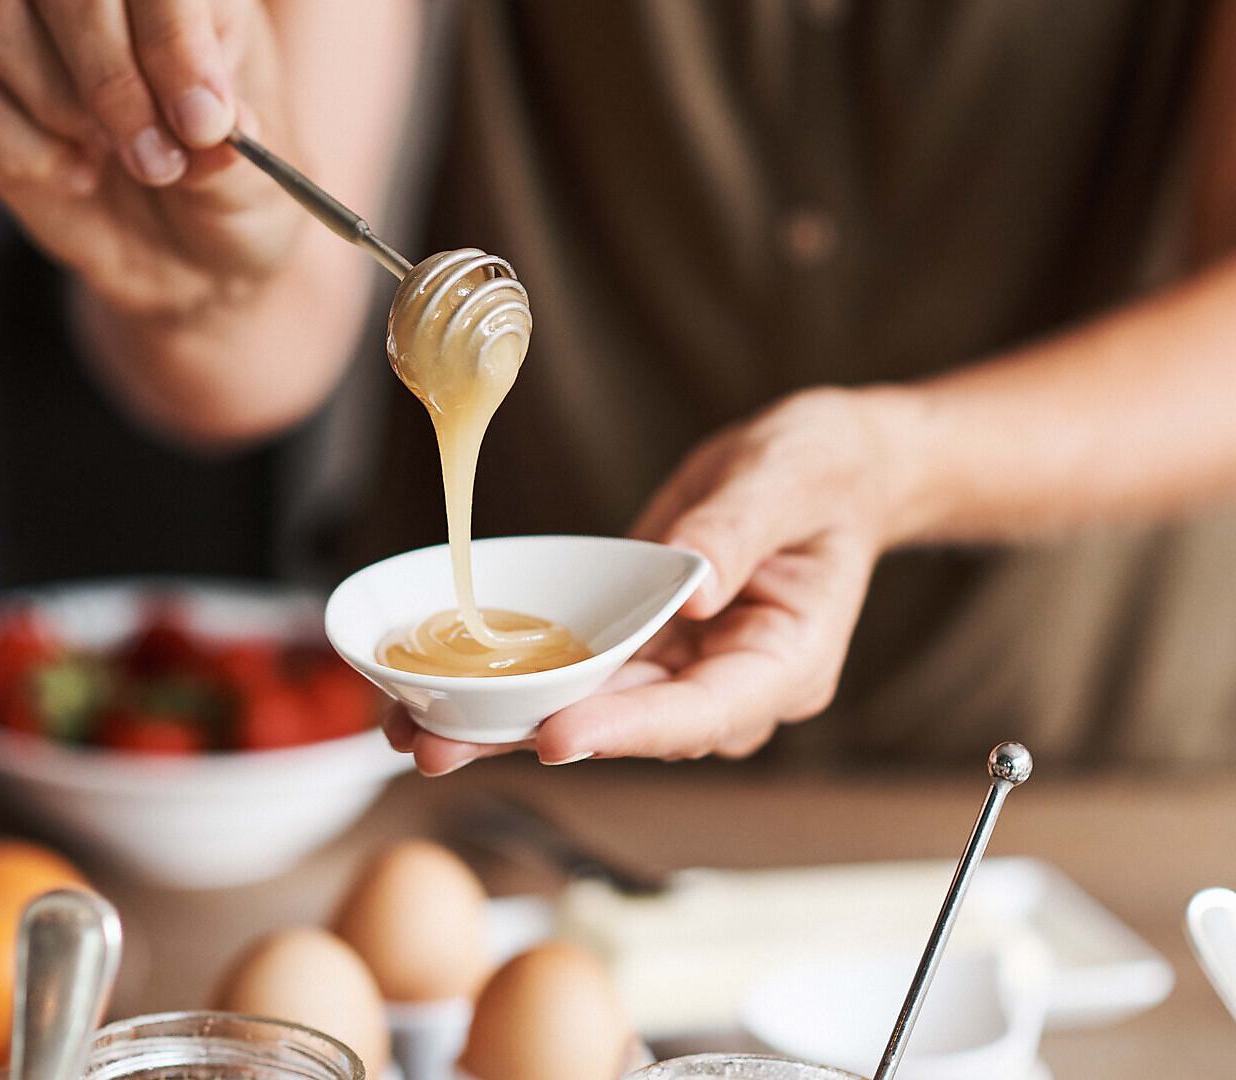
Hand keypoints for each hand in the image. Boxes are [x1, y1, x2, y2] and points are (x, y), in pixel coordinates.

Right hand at [0, 0, 298, 314]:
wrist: (194, 265)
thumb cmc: (235, 201)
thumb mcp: (258, 187)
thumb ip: (233, 151)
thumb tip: (208, 123)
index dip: (171, 39)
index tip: (203, 122)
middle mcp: (105, 5)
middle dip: (111, 80)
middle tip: (158, 161)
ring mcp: (36, 49)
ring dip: (62, 105)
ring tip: (120, 158)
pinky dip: (28, 152)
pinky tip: (78, 177)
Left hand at [385, 388, 910, 774]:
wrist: (819, 469)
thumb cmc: (822, 470)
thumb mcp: (790, 477)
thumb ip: (740, 529)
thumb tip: (694, 586)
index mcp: (786, 662)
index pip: (704, 711)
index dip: (630, 729)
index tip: (560, 736)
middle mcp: (729, 685)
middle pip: (629, 727)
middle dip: (535, 738)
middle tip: (442, 748)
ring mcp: (681, 671)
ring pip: (589, 712)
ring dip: (503, 727)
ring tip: (413, 735)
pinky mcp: (641, 649)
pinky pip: (574, 675)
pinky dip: (510, 687)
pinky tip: (437, 693)